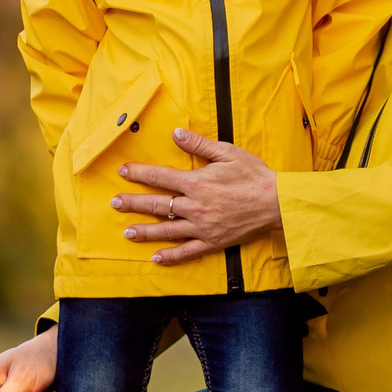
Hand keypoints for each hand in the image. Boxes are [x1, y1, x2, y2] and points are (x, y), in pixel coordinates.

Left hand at [113, 131, 283, 264]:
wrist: (277, 203)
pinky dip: (170, 256)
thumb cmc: (254, 175)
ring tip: (127, 232)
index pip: (160, 177)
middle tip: (115, 203)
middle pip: (157, 205)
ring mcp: (202, 227)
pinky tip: (155, 258)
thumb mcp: (228, 153)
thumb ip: (199, 145)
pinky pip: (187, 252)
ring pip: (167, 231)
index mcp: (197, 183)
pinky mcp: (212, 242)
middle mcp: (195, 206)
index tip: (123, 172)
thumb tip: (176, 133)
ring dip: (145, 231)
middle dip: (133, 203)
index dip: (139, 173)